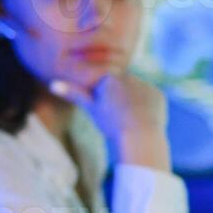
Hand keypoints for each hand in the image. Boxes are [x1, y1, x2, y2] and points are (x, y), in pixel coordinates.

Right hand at [54, 73, 169, 170]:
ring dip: (133, 104)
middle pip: (120, 87)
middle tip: (118, 117)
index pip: (104, 82)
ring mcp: (147, 85)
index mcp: (111, 76)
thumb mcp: (91, 108)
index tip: (105, 109)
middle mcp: (130, 76)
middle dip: (118, 99)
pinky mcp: (159, 95)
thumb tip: (53, 84)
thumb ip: (74, 93)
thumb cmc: (112, 123)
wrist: (140, 136)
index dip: (103, 97)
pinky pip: (150, 100)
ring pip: (136, 93)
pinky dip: (147, 109)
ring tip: (130, 121)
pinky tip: (142, 120)